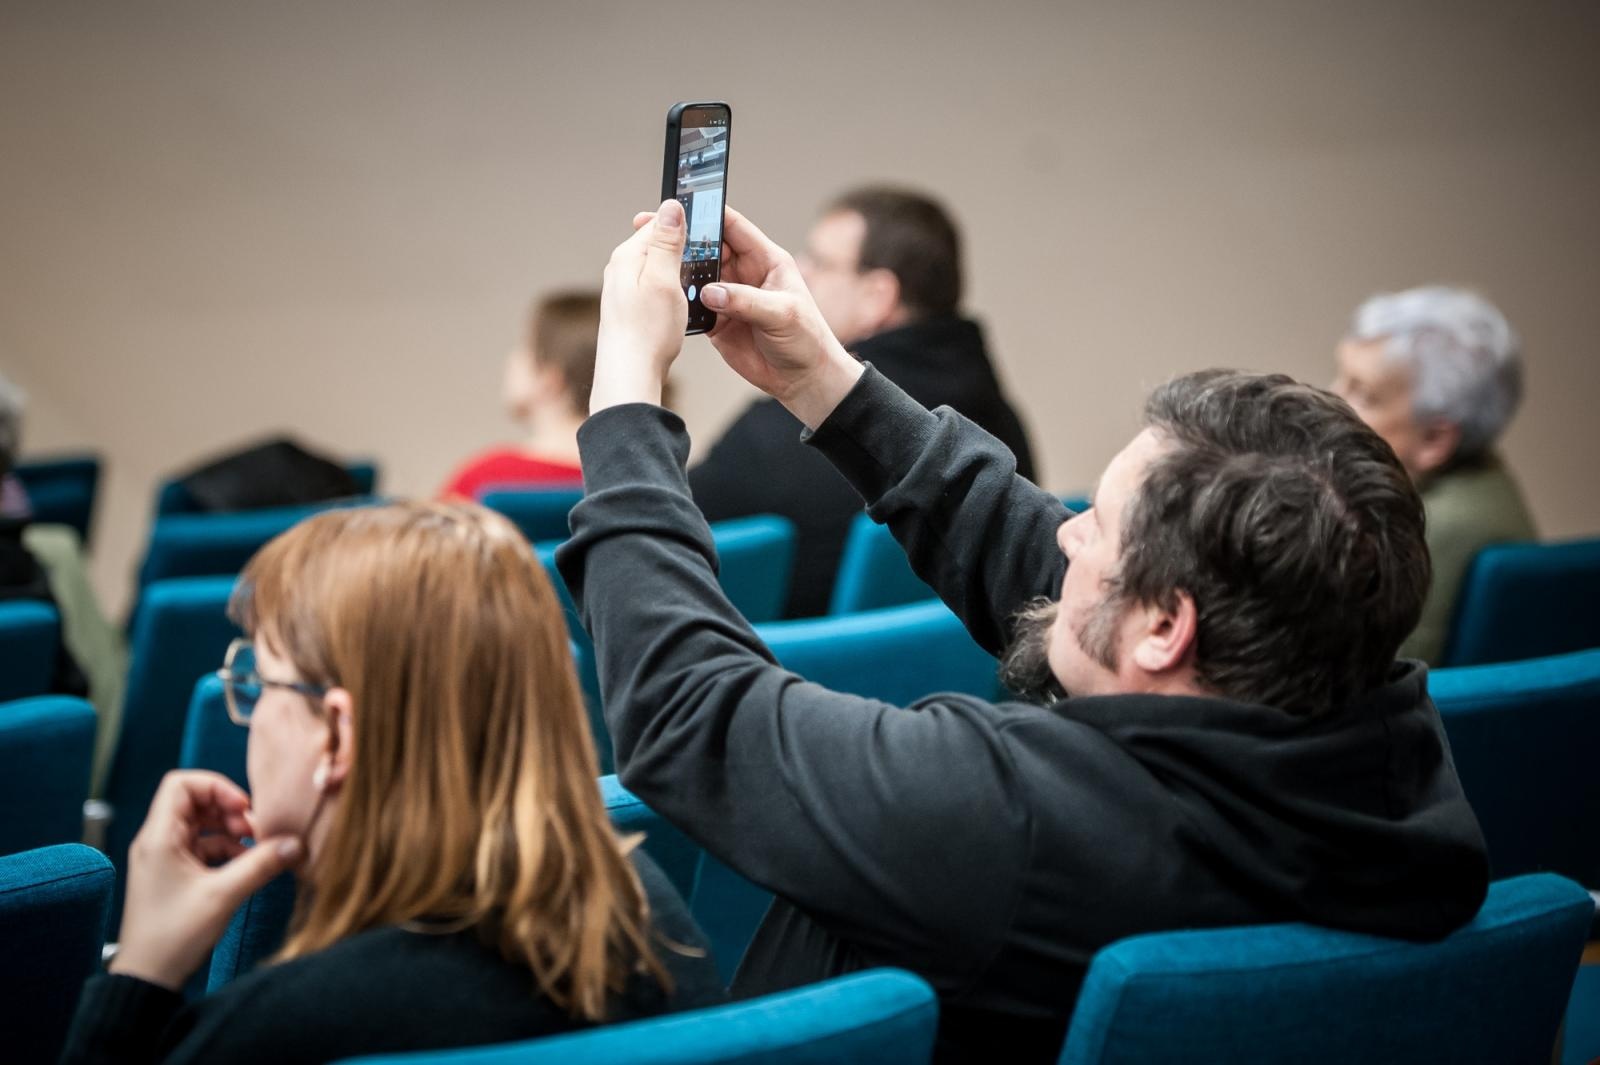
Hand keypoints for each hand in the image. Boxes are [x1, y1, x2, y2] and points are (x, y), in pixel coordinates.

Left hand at [111, 771, 303, 989]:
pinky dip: (226, 850)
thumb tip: (295, 843)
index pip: (181, 784)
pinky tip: (245, 866)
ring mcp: (164, 858)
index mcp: (159, 838)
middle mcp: (157, 842)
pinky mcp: (173, 874)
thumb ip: (261, 865)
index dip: (216, 788)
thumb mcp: (224, 896)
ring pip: (201, 825)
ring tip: (255, 850)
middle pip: (194, 802)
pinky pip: (202, 847)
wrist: (147, 977)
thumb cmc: (174, 936)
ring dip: (230, 831)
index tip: (243, 809)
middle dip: (229, 810)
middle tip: (254, 831)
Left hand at [592, 199, 689, 412]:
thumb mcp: (664, 279)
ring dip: (679, 276)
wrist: (629, 375)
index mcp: (627, 256)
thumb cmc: (647, 331)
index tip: (708, 234)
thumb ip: (666, 242)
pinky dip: (671, 294)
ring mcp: (624, 290)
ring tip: (691, 292)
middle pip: (659, 246)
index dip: (685, 227)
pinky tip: (679, 309)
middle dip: (683, 253)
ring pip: (658, 269)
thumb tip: (671, 206)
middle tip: (704, 267)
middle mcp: (621, 270)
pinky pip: (655, 290)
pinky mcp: (630, 310)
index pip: (659, 223)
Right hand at [630, 206, 863, 428]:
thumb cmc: (806, 339)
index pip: (733, 226)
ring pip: (697, 275)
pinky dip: (679, 302)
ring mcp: (729, 297)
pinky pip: (693, 306)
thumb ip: (746, 300)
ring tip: (651, 263)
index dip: (709, 213)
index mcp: (765, 260)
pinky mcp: (718, 321)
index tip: (682, 206)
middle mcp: (745, 274)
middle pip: (708, 247)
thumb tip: (710, 292)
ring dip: (677, 270)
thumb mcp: (781, 313)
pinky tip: (661, 297)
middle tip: (653, 232)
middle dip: (683, 239)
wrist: (803, 379)